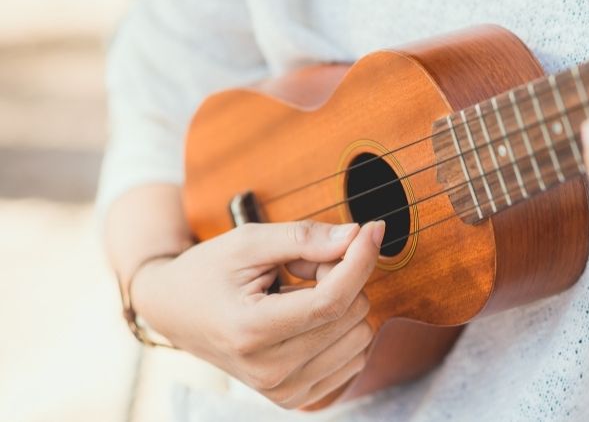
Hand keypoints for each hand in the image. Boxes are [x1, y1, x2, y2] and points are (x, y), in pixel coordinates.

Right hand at [130, 219, 384, 408]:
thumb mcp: (249, 242)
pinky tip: (305, 318)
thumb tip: (357, 236)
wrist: (175, 312)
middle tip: (301, 267)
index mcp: (250, 332)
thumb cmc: (210, 270)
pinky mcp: (298, 397)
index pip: (330, 301)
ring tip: (298, 293)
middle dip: (340, 278)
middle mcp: (268, 371)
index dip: (360, 261)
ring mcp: (284, 390)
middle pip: (350, 314)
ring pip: (360, 335)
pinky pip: (355, 357)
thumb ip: (304, 238)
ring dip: (341, 304)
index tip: (373, 230)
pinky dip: (341, 329)